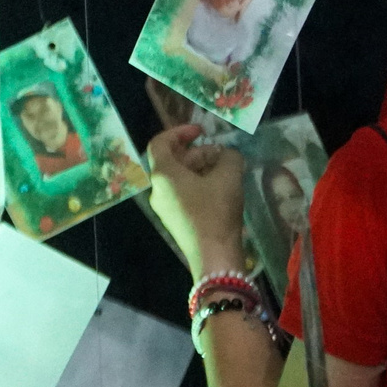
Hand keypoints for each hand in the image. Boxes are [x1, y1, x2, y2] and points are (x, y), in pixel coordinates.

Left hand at [147, 125, 247, 276]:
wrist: (213, 255)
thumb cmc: (216, 212)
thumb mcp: (229, 178)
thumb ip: (229, 157)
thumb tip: (227, 155)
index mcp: (162, 175)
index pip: (159, 143)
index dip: (179, 132)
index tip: (201, 132)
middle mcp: (157, 189)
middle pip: (171, 160)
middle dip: (197, 152)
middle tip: (222, 155)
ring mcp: (164, 206)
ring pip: (179, 177)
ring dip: (200, 168)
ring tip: (226, 170)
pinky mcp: (175, 219)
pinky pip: (183, 193)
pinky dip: (199, 184)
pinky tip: (221, 188)